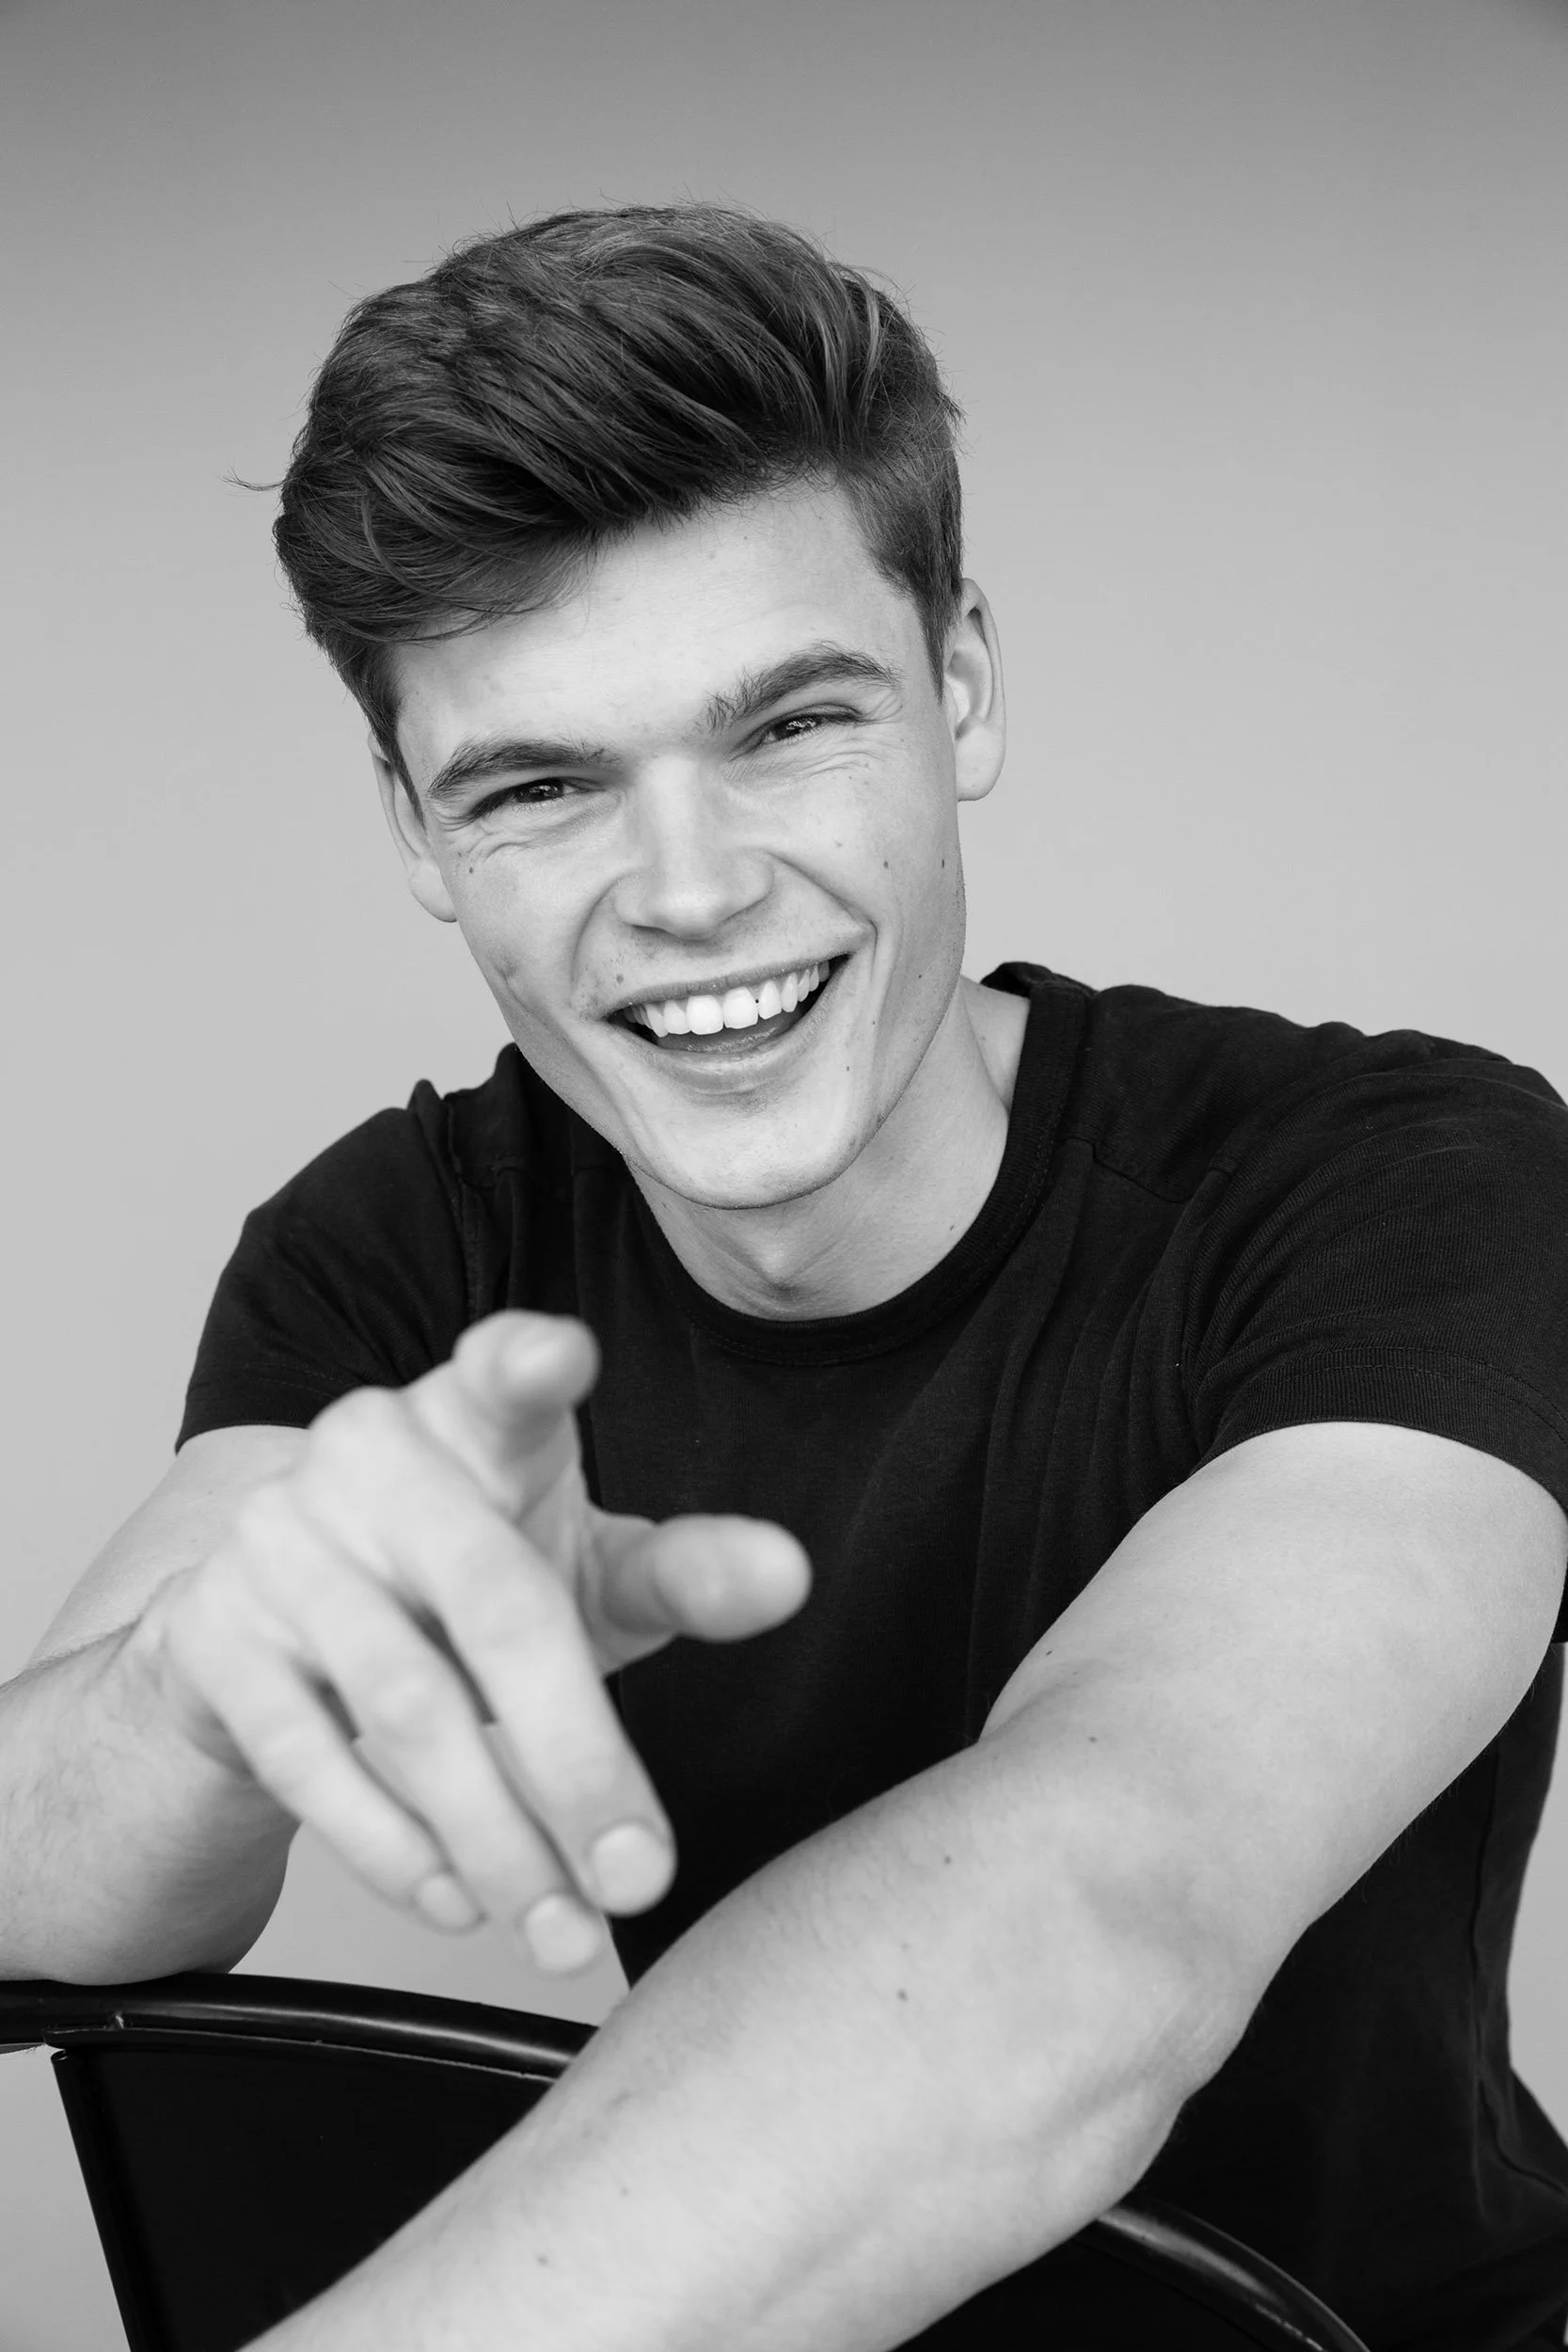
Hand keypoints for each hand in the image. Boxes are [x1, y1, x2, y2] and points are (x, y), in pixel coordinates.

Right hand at [130, 1313, 810, 1970]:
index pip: (501, 1372)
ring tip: (567, 1927)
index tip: (564, 1354)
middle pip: (493, 1604)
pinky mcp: (216, 1637)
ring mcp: (279, 1544)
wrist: (273, 1635)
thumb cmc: (464, 1586)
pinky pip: (309, 1758)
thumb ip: (683, 1574)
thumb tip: (788, 1575)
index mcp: (472, 1418)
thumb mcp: (581, 1571)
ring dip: (497, 1836)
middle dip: (578, 1757)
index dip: (530, 1360)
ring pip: (406, 1703)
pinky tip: (462, 1900)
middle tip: (642, 1877)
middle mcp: (367, 1459)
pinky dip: (393, 1847)